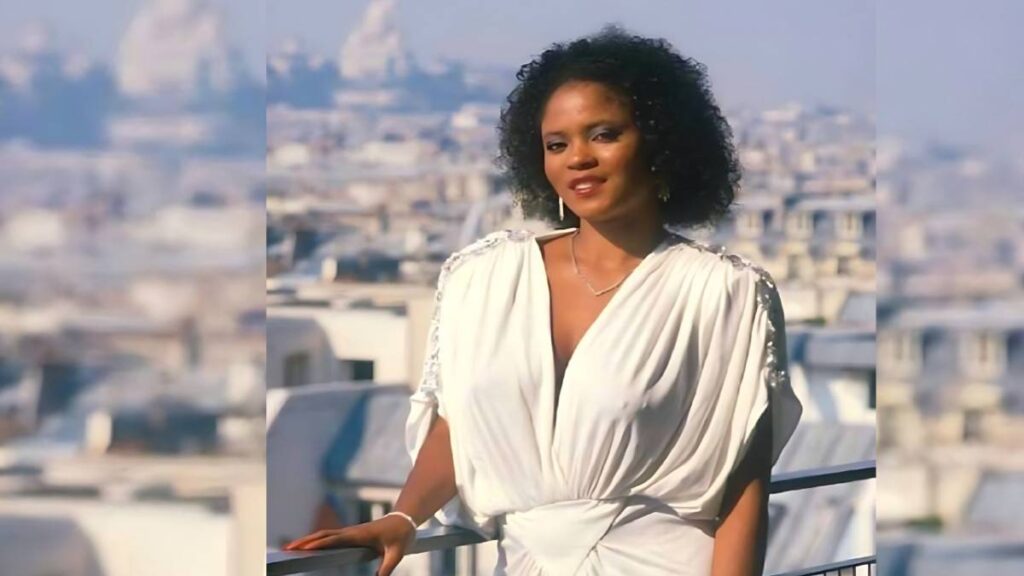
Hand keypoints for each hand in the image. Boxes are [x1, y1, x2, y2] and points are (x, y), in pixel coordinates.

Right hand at [283, 515, 416, 575]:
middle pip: (323, 536)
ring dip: (307, 540)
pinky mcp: (351, 535)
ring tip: (291, 548)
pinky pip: (330, 537)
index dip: (318, 544)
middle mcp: (351, 532)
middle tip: (286, 549)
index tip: (303, 549)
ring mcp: (350, 532)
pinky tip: (309, 546)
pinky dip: (317, 540)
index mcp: (359, 535)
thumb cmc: (402, 535)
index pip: (334, 539)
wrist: (406, 519)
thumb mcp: (397, 554)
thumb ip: (386, 569)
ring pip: (325, 535)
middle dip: (304, 542)